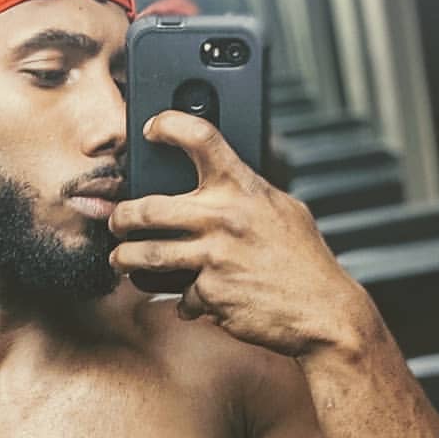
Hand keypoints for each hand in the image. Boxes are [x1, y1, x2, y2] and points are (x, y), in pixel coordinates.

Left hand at [108, 111, 373, 356]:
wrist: (322, 312)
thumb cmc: (304, 261)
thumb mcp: (282, 211)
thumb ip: (247, 197)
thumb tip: (220, 186)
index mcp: (244, 188)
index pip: (201, 138)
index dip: (169, 125)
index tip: (151, 129)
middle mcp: (224, 217)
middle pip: (148, 208)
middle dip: (121, 217)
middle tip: (117, 222)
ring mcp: (214, 256)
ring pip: (146, 255)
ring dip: (124, 259)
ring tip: (120, 259)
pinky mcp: (208, 292)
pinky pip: (179, 295)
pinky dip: (184, 300)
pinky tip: (195, 301)